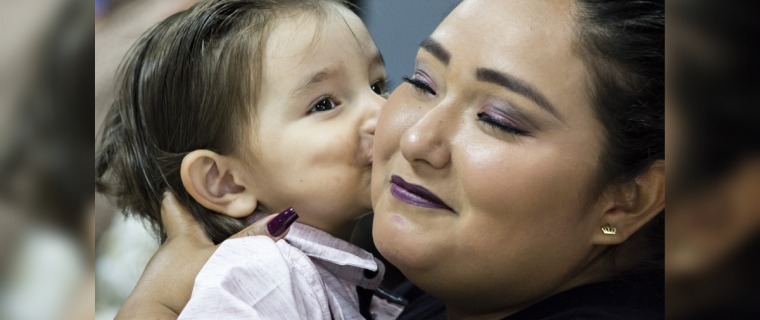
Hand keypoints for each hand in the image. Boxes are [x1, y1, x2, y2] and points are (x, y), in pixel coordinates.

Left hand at [115, 193, 293, 319]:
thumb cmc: (182, 283)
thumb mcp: (223, 258)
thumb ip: (251, 239)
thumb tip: (284, 218)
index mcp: (179, 233)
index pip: (173, 202)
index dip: (179, 188)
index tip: (181, 175)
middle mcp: (172, 250)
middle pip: (183, 226)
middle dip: (198, 217)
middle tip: (215, 205)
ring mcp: (170, 272)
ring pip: (187, 250)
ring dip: (202, 245)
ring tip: (221, 238)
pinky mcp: (172, 292)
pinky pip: (190, 270)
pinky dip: (202, 266)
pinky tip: (215, 269)